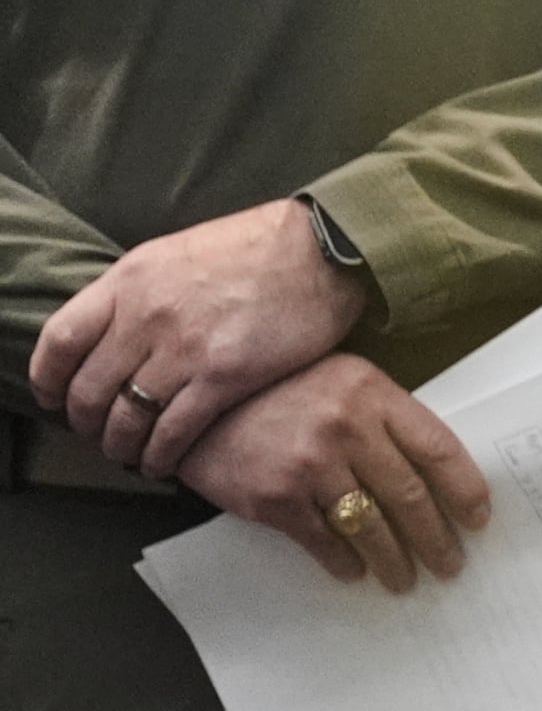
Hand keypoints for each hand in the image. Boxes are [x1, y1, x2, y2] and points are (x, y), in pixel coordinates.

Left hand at [29, 198, 373, 476]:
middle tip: (100, 434)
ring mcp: (185, 348)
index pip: (60, 340)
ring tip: (132, 455)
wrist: (324, 248)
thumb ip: (142, 290)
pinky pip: (173, 432)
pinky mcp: (225, 376)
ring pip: (127, 418)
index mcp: (131, 279)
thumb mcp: (180, 252)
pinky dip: (161, 456)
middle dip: (88, 424)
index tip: (54, 397)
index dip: (50, 379)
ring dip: (122, 446)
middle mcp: (147, 315)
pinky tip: (164, 463)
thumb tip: (118, 327)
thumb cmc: (259, 246)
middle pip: (89, 389)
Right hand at [175, 354, 492, 591]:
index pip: (437, 449)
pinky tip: (354, 570)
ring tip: (405, 578)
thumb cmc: (283, 391)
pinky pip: (321, 540)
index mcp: (373, 395)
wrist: (200, 405)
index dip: (464, 489)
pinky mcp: (273, 498)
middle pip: (408, 495)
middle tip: (450, 564)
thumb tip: (431, 471)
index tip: (479, 518)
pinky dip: (342, 561)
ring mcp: (309, 465)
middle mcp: (346, 429)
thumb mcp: (344, 383)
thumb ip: (385, 418)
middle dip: (435, 537)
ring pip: (370, 524)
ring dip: (393, 559)